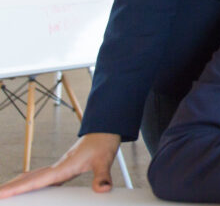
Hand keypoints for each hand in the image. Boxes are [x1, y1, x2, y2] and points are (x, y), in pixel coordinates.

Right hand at [0, 133, 120, 198]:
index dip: (17, 189)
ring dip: (18, 185)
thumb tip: (102, 189)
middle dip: (10, 188)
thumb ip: (102, 176)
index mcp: (63, 167)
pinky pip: (42, 178)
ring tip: (4, 193)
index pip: (36, 181)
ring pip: (33, 178)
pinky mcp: (63, 168)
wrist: (104, 130)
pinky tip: (28, 189)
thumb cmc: (103, 144)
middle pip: (28, 179)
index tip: (1, 194)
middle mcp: (57, 167)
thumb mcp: (104, 160)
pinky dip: (30, 183)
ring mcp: (58, 168)